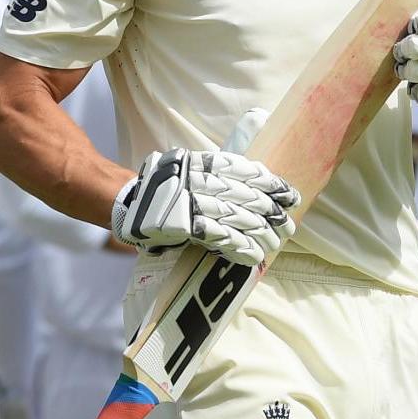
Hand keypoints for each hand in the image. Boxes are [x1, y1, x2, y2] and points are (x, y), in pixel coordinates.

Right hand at [109, 147, 299, 269]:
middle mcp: (197, 180)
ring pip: (237, 218)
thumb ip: (218, 167)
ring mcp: (190, 203)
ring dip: (261, 234)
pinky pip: (220, 237)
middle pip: (245, 196)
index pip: (244, 170)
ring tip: (275, 245)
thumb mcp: (188, 167)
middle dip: (271, 213)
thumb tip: (255, 167)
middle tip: (289, 227)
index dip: (271, 184)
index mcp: (201, 163)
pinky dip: (240, 247)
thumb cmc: (163, 189)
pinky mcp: (184, 226)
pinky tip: (254, 255)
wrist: (126, 206)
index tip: (290, 195)